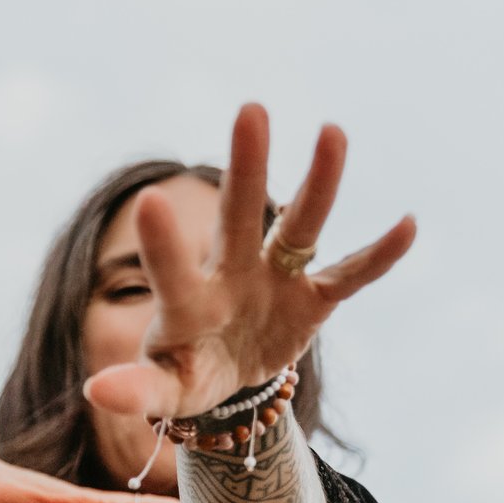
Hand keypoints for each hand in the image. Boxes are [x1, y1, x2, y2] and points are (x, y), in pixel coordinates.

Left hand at [82, 104, 417, 420]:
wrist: (227, 377)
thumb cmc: (186, 375)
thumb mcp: (163, 391)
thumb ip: (137, 390)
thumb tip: (95, 392)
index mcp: (188, 300)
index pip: (173, 272)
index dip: (164, 243)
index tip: (149, 199)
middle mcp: (232, 273)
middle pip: (240, 216)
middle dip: (247, 168)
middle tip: (251, 110)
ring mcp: (275, 279)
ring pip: (301, 226)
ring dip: (319, 183)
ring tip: (333, 132)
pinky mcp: (313, 298)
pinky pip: (350, 274)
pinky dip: (378, 255)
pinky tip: (408, 223)